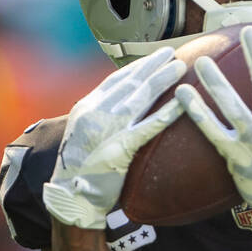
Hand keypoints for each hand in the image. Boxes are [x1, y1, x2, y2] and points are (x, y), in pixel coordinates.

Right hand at [43, 48, 186, 228]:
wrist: (69, 197)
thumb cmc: (80, 171)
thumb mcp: (83, 137)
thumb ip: (99, 120)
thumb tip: (118, 109)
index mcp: (87, 108)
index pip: (116, 80)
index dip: (137, 66)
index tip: (154, 57)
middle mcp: (95, 113)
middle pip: (130, 82)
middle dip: (153, 65)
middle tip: (172, 53)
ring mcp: (107, 129)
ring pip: (140, 97)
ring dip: (162, 79)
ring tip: (181, 67)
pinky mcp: (119, 148)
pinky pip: (147, 127)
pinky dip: (166, 113)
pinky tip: (182, 103)